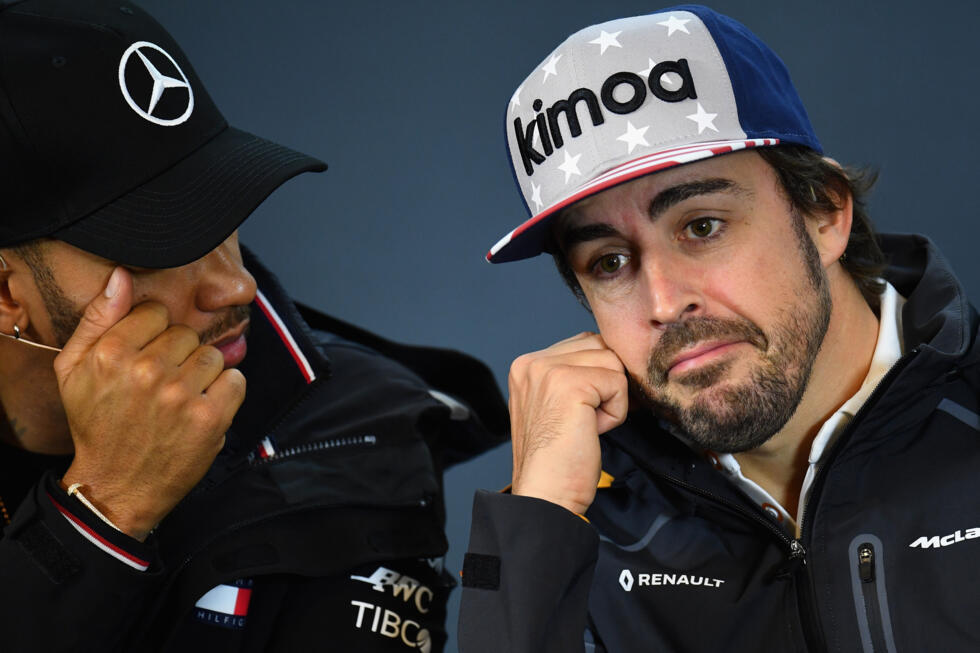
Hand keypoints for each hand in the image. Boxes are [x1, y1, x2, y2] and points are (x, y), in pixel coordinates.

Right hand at [55, 268, 245, 540]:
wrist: (116, 485)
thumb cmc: (96, 424)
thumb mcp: (73, 370)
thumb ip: (97, 319)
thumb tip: (121, 275)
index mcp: (111, 354)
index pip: (156, 312)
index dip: (153, 334)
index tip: (145, 358)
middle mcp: (147, 371)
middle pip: (186, 333)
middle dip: (178, 355)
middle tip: (160, 386)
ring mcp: (181, 395)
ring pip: (212, 355)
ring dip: (202, 375)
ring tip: (179, 399)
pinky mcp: (210, 417)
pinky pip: (236, 379)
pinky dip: (225, 393)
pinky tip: (202, 409)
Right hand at [508, 332, 627, 515]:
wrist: (546, 496)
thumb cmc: (556, 461)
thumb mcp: (556, 406)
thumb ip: (574, 375)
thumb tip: (618, 359)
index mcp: (526, 366)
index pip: (584, 343)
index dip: (599, 376)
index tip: (585, 411)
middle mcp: (532, 363)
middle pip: (600, 346)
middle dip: (607, 382)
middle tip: (587, 420)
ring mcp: (548, 371)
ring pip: (612, 362)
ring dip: (612, 398)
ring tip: (586, 425)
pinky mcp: (569, 385)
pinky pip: (618, 383)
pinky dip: (616, 412)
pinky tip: (591, 430)